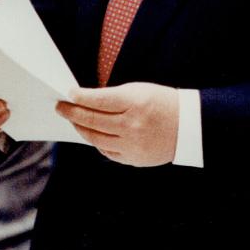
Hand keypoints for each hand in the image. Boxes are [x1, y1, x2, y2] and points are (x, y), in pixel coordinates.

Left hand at [57, 82, 178, 166]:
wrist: (189, 127)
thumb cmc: (163, 103)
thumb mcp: (140, 90)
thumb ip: (114, 96)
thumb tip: (87, 101)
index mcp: (135, 103)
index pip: (98, 100)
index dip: (79, 97)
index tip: (68, 94)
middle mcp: (132, 126)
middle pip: (92, 120)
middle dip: (72, 113)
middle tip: (60, 107)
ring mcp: (132, 145)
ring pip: (95, 138)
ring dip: (81, 128)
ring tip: (73, 121)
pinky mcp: (133, 159)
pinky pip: (106, 151)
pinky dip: (96, 142)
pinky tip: (91, 134)